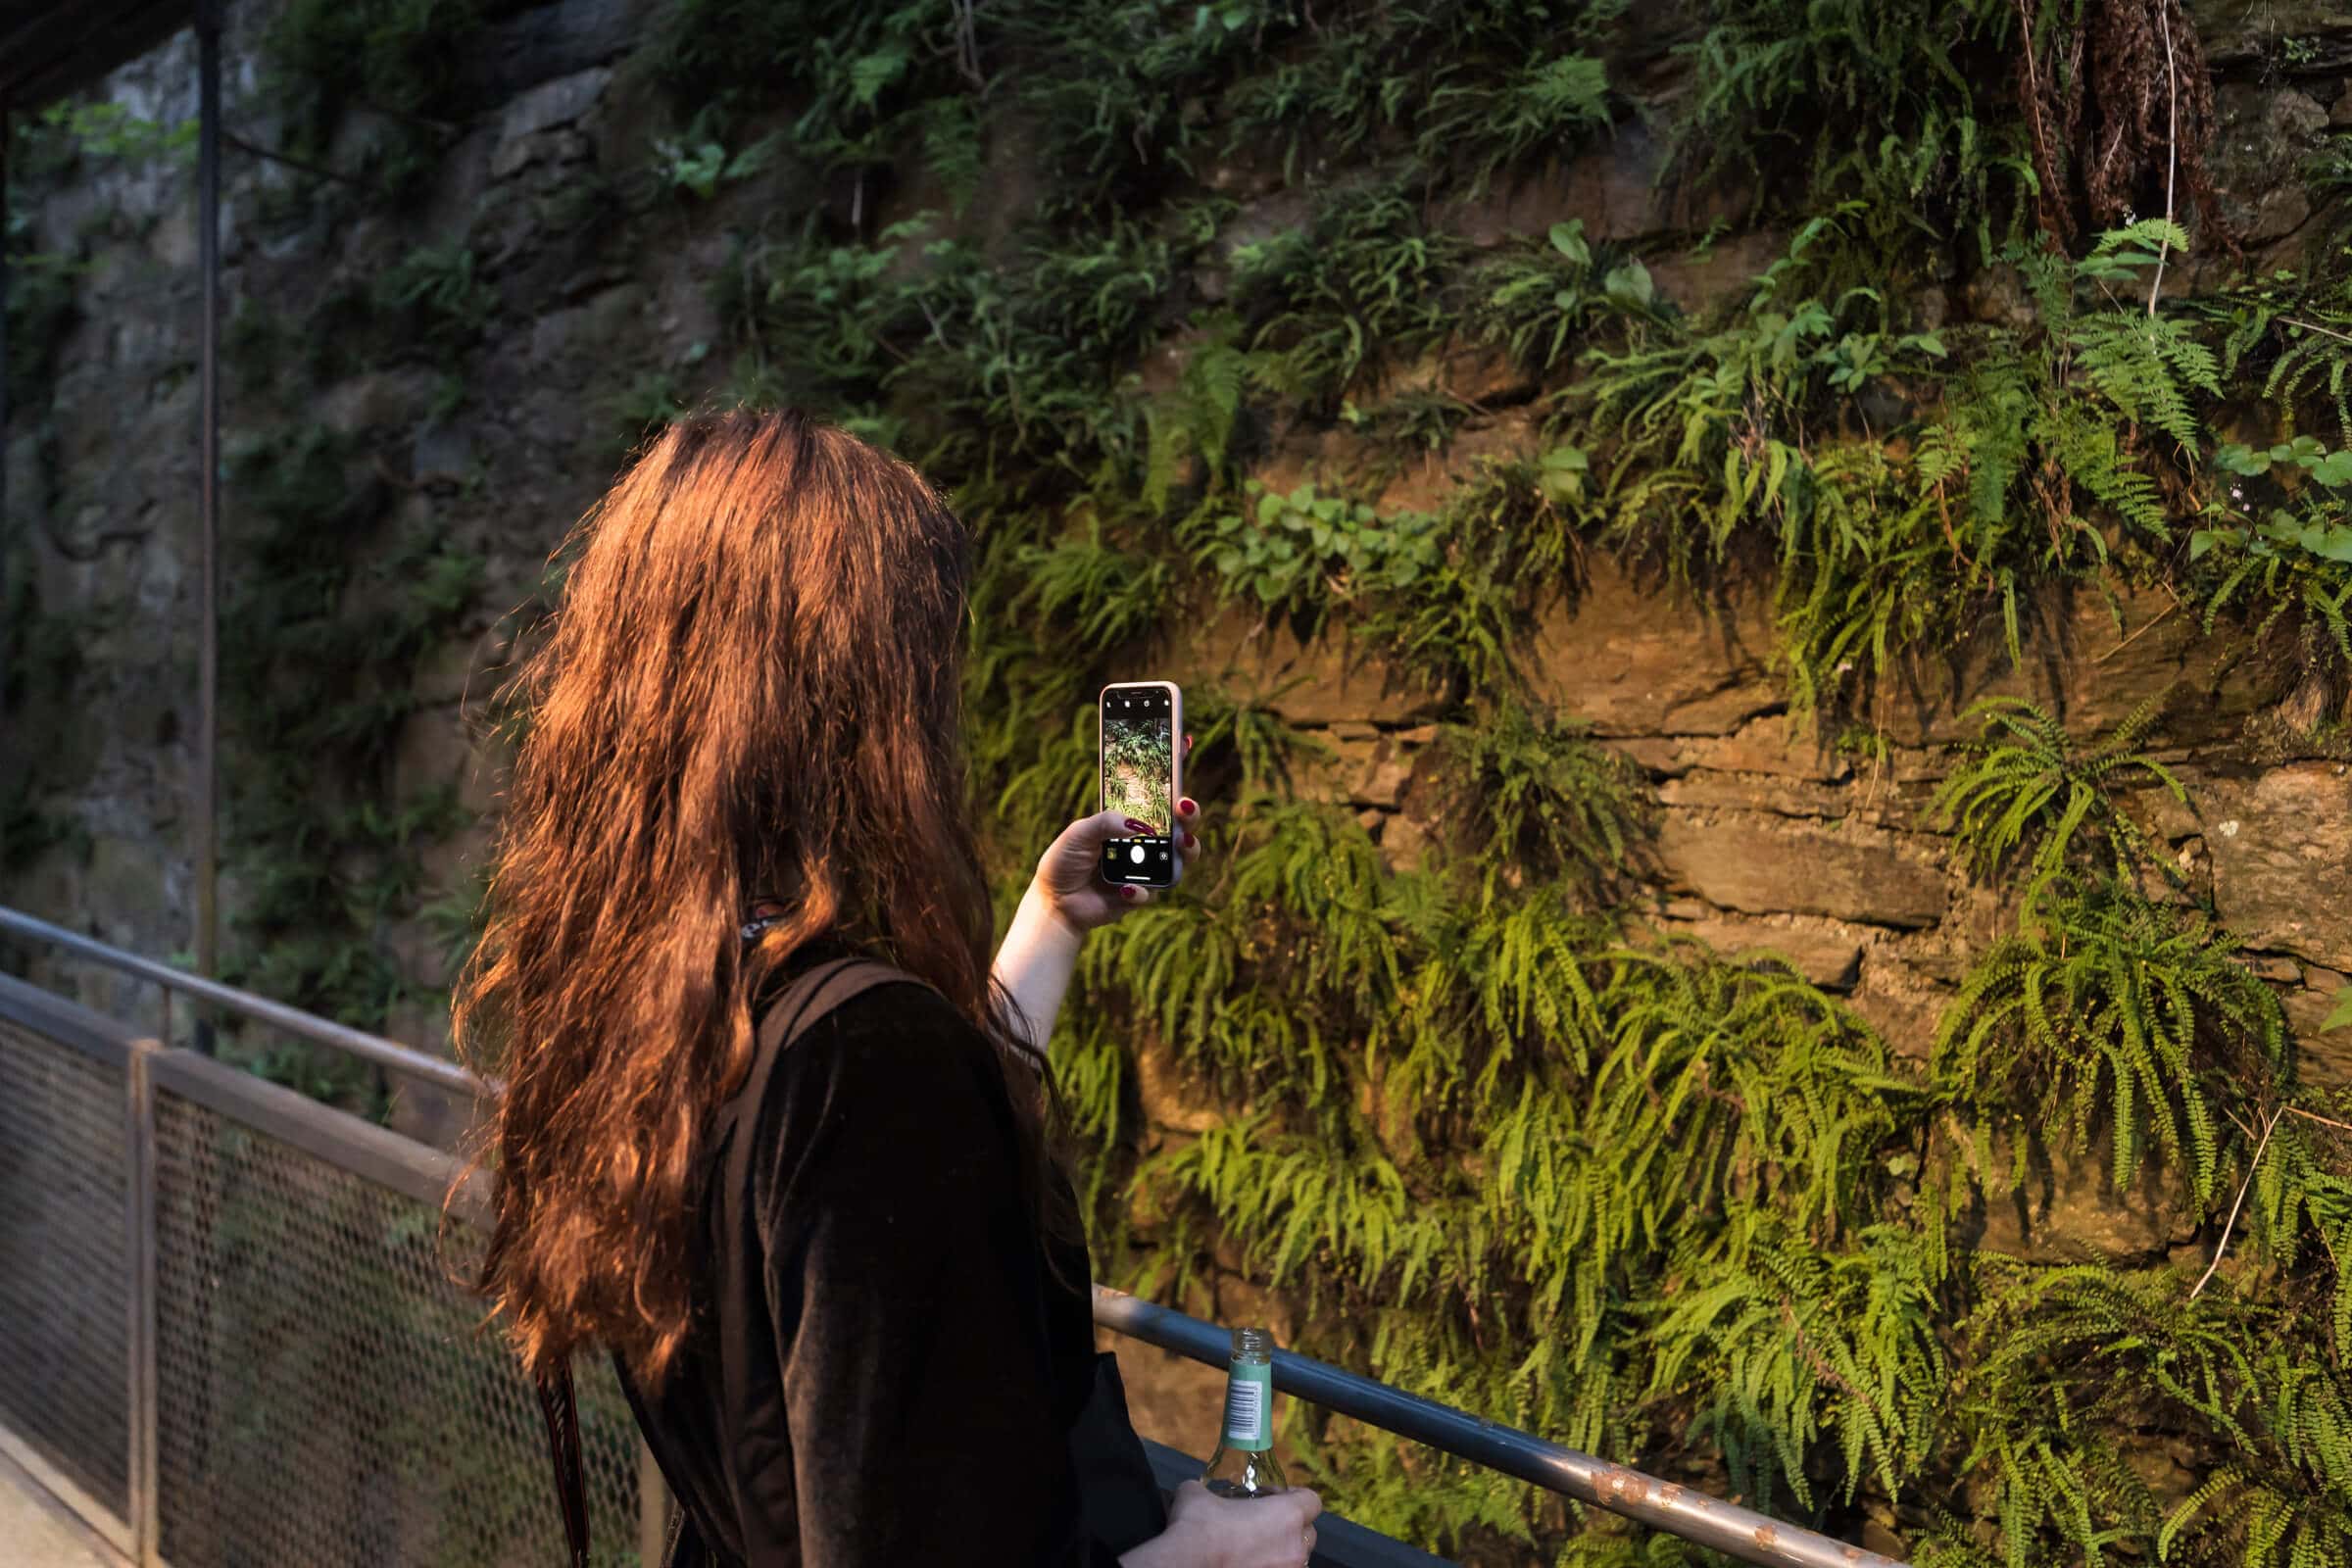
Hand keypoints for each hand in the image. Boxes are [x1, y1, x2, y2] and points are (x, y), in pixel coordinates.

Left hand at [1031, 733, 1203, 934]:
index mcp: (1130, 823)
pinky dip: (1141, 890)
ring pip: (1181, 859)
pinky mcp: (1142, 895)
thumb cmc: (1065, 861)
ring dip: (1186, 850)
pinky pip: (1153, 891)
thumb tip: (1136, 826)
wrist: (1055, 903)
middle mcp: (1145, 844)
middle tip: (1185, 806)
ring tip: (1180, 843)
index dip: (1173, 772)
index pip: (1158, 797)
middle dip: (1190, 814)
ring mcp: (1147, 870)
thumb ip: (1105, 822)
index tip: (1184, 746)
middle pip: (1181, 825)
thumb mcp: (1078, 832)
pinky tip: (1126, 888)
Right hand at [1155, 1479, 1322, 1567]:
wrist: (1184, 1565)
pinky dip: (1266, 1567)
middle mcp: (1295, 1548)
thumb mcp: (1197, 1495)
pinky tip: (1243, 1563)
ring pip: (1294, 1559)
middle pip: (1307, 1532)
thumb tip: (1195, 1489)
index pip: (1312, 1501)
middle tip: (1262, 1523)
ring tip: (1251, 1549)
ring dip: (1279, 1552)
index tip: (1273, 1497)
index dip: (1294, 1496)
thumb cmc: (1198, 1528)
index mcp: (1288, 1516)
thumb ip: (1205, 1489)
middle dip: (1290, 1527)